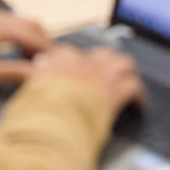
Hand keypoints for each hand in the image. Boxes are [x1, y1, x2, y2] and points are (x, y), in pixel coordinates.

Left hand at [0, 11, 50, 87]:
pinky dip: (22, 37)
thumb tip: (39, 74)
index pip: (34, 37)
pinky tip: (20, 55)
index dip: (48, 51)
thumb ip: (14, 72)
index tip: (61, 65)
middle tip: (51, 64)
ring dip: (33, 40)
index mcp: (3, 27)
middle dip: (43, 43)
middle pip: (33, 25)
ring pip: (23, 24)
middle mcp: (1, 17)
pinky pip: (14, 25)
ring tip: (36, 63)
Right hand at [30, 44, 144, 113]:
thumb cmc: (38, 107)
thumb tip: (36, 68)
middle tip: (109, 74)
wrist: (51, 116)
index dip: (76, 62)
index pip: (70, 52)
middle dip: (108, 62)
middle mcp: (83, 62)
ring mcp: (101, 74)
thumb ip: (37, 75)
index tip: (77, 69)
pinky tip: (139, 105)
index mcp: (61, 59)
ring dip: (127, 73)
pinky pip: (134, 86)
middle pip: (103, 53)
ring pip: (124, 63)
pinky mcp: (116, 91)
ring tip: (129, 82)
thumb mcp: (31, 86)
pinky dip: (139, 95)